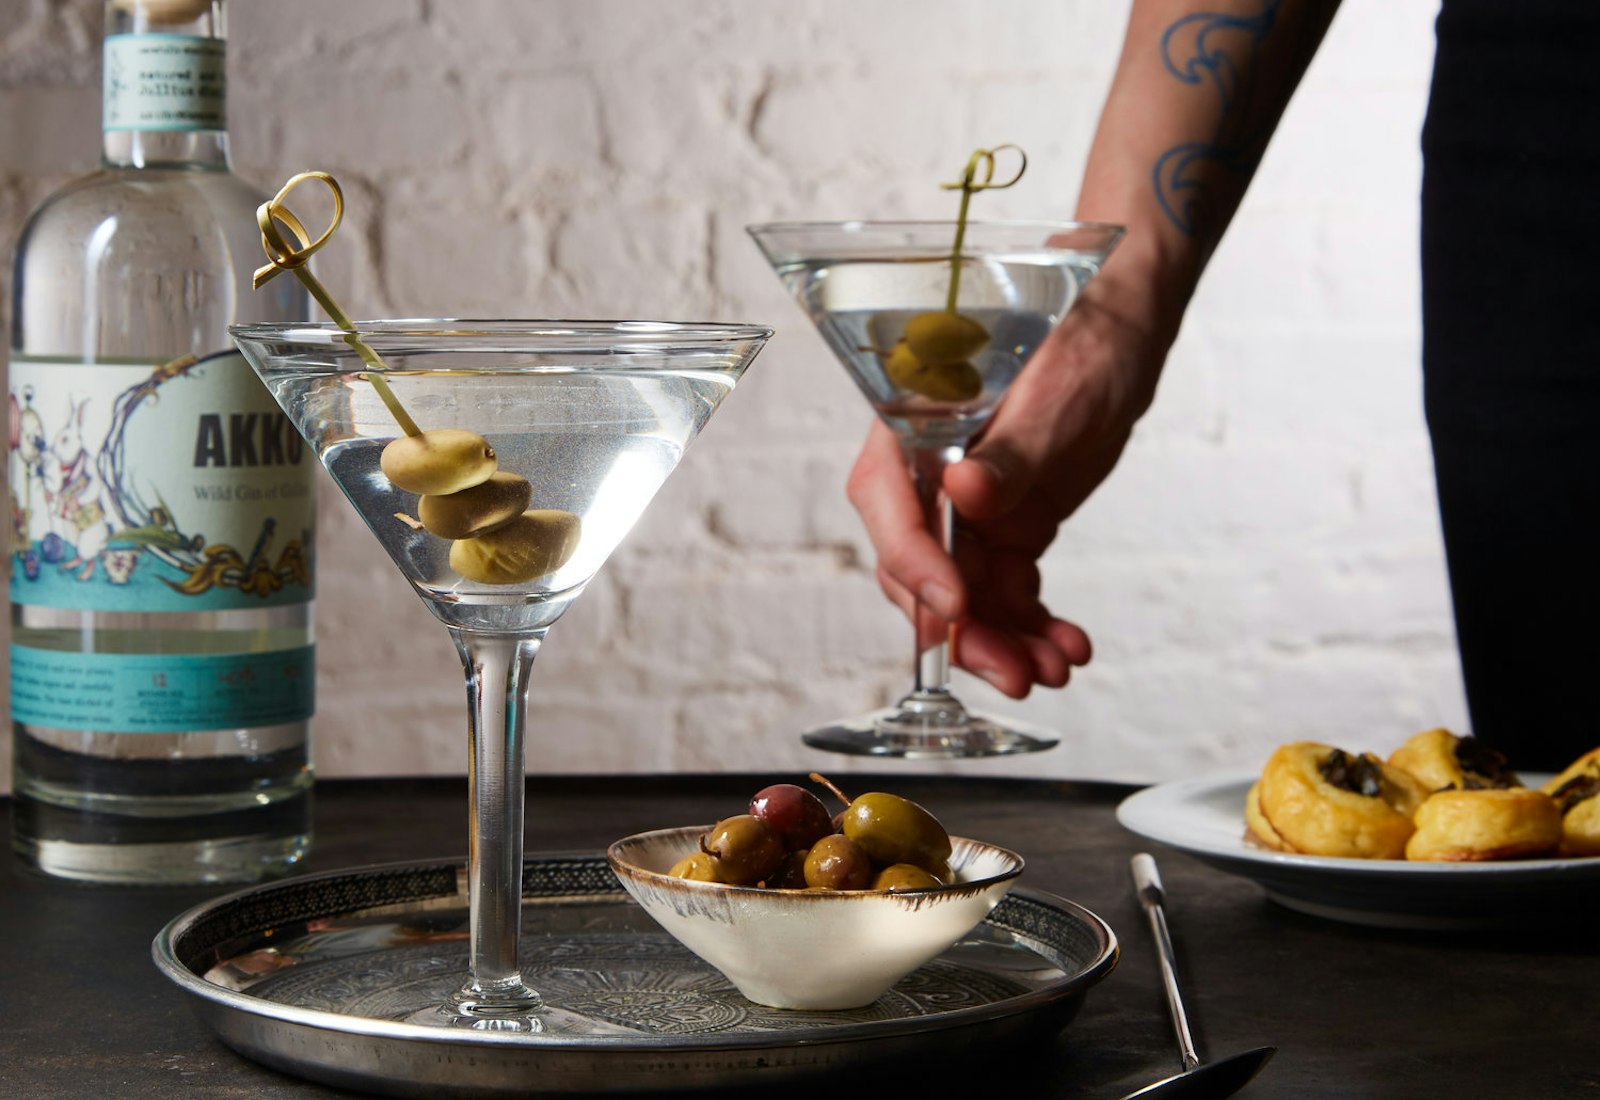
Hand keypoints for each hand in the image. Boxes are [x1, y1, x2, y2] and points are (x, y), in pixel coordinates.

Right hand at [845, 274, 1169, 696]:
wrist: (1126, 322)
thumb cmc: (1083, 331)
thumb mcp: (1055, 390)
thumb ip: (1010, 451)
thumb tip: (964, 494)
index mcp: (915, 424)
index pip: (891, 505)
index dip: (917, 564)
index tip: (957, 608)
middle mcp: (930, 473)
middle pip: (924, 567)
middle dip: (967, 629)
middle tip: (1014, 673)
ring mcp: (967, 507)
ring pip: (968, 594)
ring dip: (1006, 640)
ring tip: (1054, 669)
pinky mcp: (1008, 527)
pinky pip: (1008, 590)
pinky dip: (1034, 624)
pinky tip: (1067, 645)